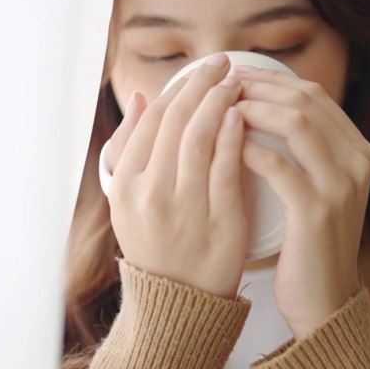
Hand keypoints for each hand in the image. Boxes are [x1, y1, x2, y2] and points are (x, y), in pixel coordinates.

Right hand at [105, 53, 248, 297]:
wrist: (180, 304)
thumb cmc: (157, 246)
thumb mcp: (128, 201)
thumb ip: (131, 150)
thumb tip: (138, 98)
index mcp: (126, 187)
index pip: (151, 122)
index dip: (177, 90)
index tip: (200, 71)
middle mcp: (150, 196)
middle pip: (175, 124)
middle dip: (201, 85)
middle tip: (223, 64)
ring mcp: (184, 210)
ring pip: (200, 140)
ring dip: (219, 102)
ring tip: (236, 82)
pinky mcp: (219, 223)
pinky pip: (227, 170)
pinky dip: (234, 137)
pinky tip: (243, 116)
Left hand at [232, 66, 369, 337]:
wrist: (324, 303)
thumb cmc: (306, 244)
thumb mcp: (314, 191)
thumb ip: (300, 153)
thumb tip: (255, 108)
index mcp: (357, 151)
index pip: (314, 94)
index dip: (271, 79)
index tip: (233, 74)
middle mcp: (357, 162)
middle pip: (306, 100)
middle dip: (259, 86)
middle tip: (218, 85)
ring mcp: (341, 186)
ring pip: (297, 123)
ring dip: (253, 109)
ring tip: (218, 108)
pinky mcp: (318, 211)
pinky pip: (280, 165)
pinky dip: (249, 148)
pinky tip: (224, 146)